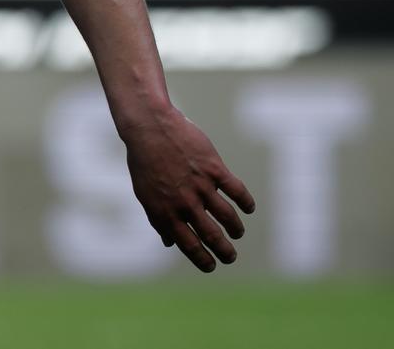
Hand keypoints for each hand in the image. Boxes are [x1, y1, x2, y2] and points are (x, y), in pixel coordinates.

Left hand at [122, 107, 254, 273]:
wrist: (149, 127)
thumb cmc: (145, 161)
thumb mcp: (145, 193)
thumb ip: (158, 219)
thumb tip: (168, 243)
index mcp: (166, 212)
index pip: (189, 246)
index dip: (203, 260)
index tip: (212, 266)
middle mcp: (185, 203)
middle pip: (212, 236)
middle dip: (224, 251)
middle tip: (231, 257)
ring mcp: (201, 186)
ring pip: (227, 217)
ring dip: (235, 229)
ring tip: (237, 233)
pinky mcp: (214, 169)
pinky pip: (237, 191)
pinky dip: (246, 202)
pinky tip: (249, 208)